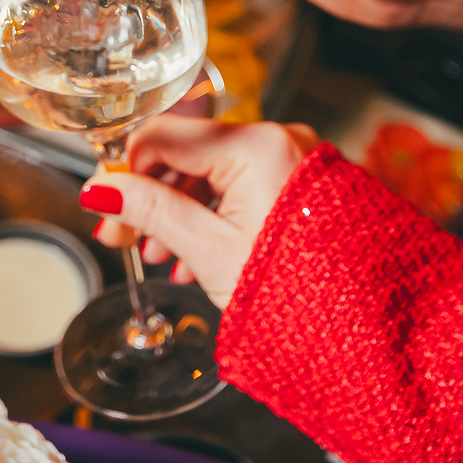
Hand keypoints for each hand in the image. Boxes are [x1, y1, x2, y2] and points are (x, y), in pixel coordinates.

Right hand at [80, 117, 317, 308]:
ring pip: (212, 172)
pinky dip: (213, 214)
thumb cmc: (299, 293)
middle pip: (187, 154)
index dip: (126, 169)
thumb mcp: (210, 251)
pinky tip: (194, 254)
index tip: (106, 199)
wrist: (360, 327)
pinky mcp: (300, 182)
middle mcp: (279, 141)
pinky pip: (242, 184)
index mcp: (256, 147)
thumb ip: (151, 212)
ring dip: (179, 211)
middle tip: (121, 234)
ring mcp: (292, 160)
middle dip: (150, 196)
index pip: (163, 135)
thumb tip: (102, 190)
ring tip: (159, 254)